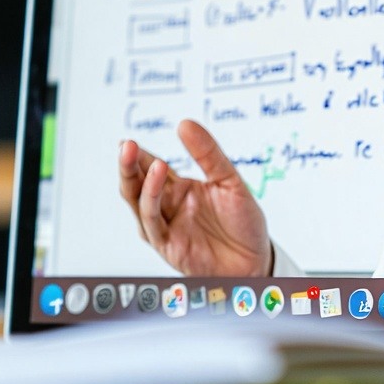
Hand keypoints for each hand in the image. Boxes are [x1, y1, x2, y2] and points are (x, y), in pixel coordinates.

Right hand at [118, 119, 271, 276]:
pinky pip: (153, 225)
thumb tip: (185, 123)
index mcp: (180, 190)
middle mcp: (169, 207)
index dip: (139, 156)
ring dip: (139, 182)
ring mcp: (167, 227)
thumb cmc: (243, 222)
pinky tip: (156, 183)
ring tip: (148, 162)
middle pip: (138, 185)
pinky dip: (150, 203)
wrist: (256, 259)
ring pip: (140, 204)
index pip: (152, 168)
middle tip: (127, 147)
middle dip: (129, 166)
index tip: (128, 142)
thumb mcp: (229, 180)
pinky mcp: (169, 246)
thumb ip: (208, 153)